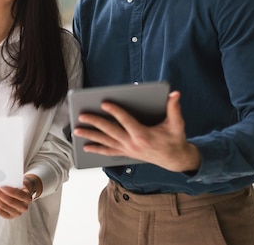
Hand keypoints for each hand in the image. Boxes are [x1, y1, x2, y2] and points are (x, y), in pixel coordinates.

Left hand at [0, 175, 40, 218]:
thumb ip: (12, 182)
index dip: (10, 191)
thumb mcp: (19, 182)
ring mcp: (17, 213)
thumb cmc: (19, 186)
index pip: (19, 195)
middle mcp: (23, 207)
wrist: (22, 193)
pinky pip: (0, 212)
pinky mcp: (10, 216)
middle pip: (9, 201)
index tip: (1, 186)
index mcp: (28, 198)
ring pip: (2, 206)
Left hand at [73, 91, 200, 172]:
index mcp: (143, 135)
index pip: (126, 121)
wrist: (175, 160)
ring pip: (105, 142)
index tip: (104, 103)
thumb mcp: (177, 124)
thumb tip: (175, 93)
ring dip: (90, 136)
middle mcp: (132, 144)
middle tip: (82, 115)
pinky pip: (108, 152)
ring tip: (76, 131)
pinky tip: (85, 146)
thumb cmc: (174, 139)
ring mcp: (127, 150)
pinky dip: (97, 149)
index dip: (115, 111)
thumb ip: (174, 108)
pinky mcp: (125, 153)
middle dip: (95, 123)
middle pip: (110, 131)